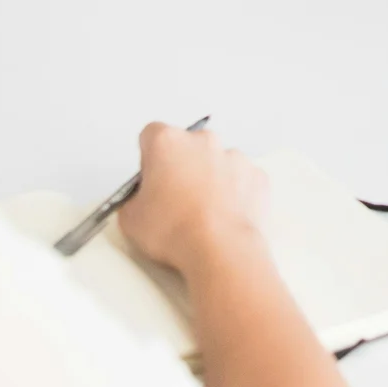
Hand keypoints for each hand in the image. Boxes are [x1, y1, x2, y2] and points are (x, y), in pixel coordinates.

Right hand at [116, 122, 269, 275]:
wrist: (220, 250)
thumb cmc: (177, 231)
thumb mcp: (131, 219)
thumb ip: (133, 199)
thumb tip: (140, 204)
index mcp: (168, 142)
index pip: (151, 136)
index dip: (149, 159)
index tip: (150, 179)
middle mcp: (203, 142)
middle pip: (187, 147)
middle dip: (181, 167)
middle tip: (174, 201)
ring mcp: (234, 157)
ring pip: (216, 162)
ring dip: (209, 180)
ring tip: (201, 214)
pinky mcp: (256, 176)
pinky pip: (241, 180)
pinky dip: (234, 193)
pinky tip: (223, 217)